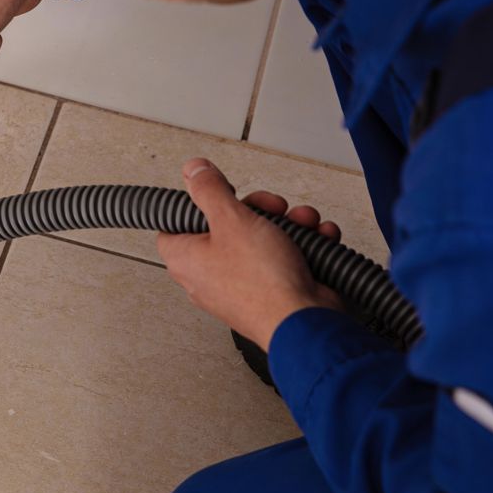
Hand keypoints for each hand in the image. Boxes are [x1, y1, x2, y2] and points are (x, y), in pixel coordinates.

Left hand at [156, 158, 344, 349]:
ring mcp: (240, 283)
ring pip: (260, 238)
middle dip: (258, 209)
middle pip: (226, 225)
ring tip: (301, 222)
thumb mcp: (231, 219)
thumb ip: (209, 191)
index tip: (219, 193)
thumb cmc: (263, 282)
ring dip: (287, 223)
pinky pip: (282, 258)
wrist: (304, 321)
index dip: (198, 204)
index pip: (176, 222)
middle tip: (271, 207)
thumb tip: (192, 170)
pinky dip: (302, 244)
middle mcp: (207, 274)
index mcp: (185, 258)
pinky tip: (317, 237)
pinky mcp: (271, 289)